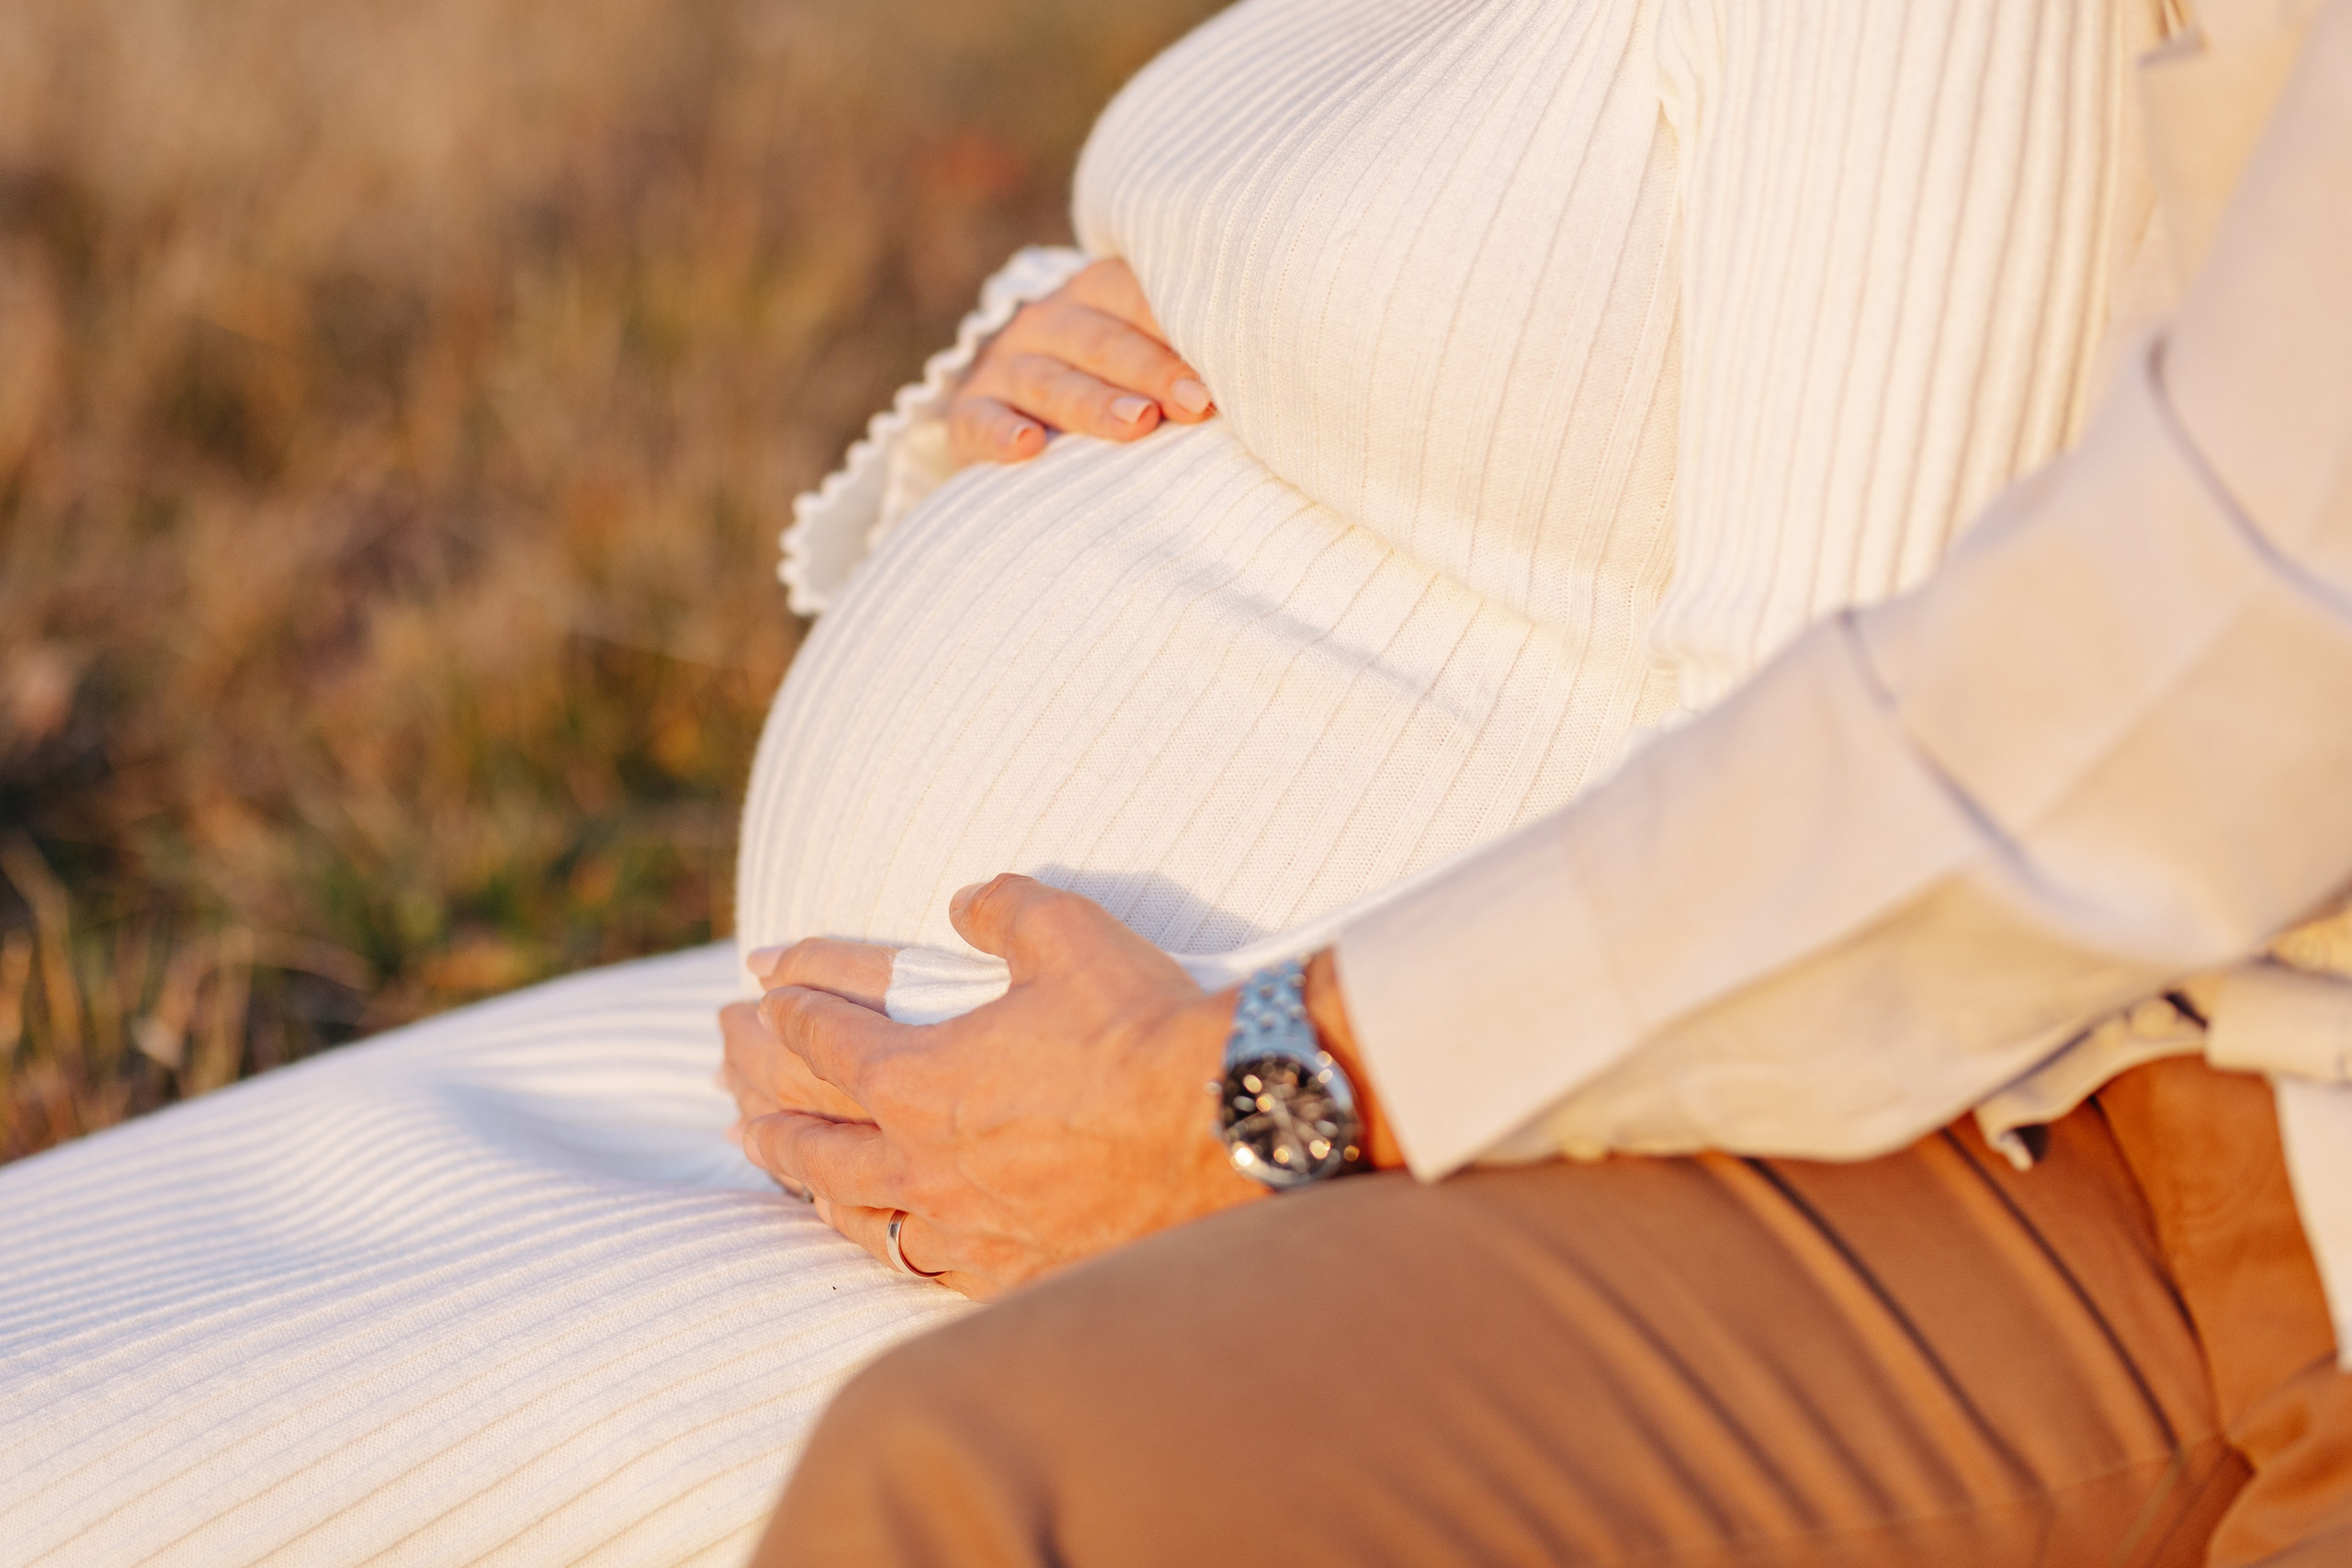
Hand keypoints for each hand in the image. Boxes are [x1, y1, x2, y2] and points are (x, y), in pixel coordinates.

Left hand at [729, 876, 1264, 1297]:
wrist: (1222, 1126)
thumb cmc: (1142, 1026)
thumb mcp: (1065, 932)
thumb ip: (1002, 909)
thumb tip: (970, 902)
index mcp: (919, 1078)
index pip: (825, 1040)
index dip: (790, 1009)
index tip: (763, 992)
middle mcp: (923, 1163)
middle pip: (812, 1139)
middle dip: (763, 1102)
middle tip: (728, 1084)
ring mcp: (965, 1226)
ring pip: (855, 1212)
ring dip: (809, 1182)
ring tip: (782, 1166)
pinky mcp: (1012, 1270)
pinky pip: (923, 1265)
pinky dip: (887, 1242)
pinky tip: (884, 1237)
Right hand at [948, 258, 1214, 466]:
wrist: (1012, 409)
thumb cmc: (1109, 386)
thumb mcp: (1138, 358)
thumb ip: (1182, 362)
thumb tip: (1265, 387)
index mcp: (1098, 296)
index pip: (1137, 298)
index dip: (1180, 330)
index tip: (1227, 370)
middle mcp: (1049, 322)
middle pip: (1102, 342)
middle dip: (1153, 371)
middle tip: (1197, 403)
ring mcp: (1006, 365)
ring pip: (1051, 381)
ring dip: (1094, 404)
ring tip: (1137, 426)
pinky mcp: (969, 411)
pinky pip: (981, 420)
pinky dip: (1000, 433)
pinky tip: (1026, 448)